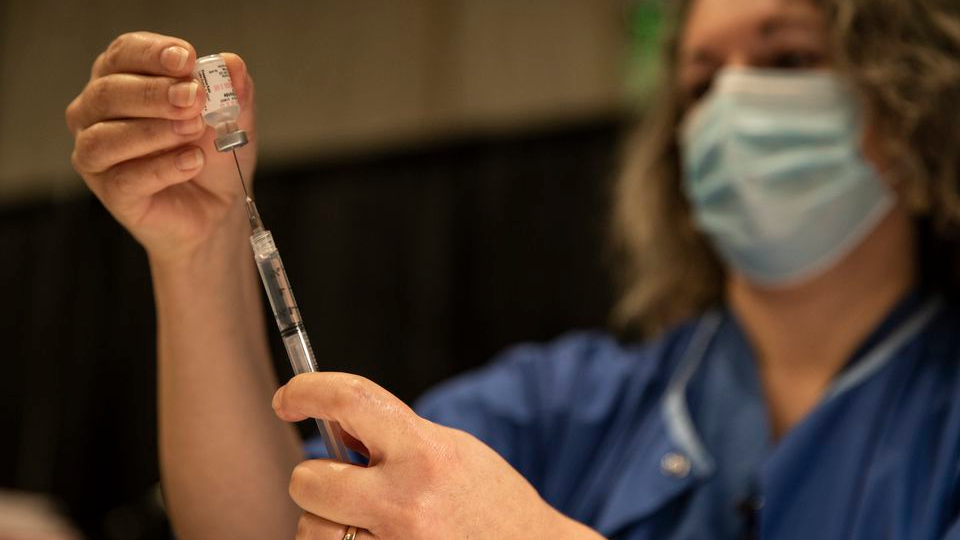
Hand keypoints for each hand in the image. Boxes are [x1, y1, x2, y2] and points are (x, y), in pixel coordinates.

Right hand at [66, 32, 256, 262]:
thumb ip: (231, 89)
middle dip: (155, 93)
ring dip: (154, 131)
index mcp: (122, 78)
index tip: (186, 59)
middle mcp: (98, 113)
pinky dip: (162, 168)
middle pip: (108, 92)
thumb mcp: (232, 115)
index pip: (123, 54)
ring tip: (194, 130)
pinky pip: (125, 178)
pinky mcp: (111, 192)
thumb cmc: (212, 152)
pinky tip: (192, 161)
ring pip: (105, 138)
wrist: (220, 204)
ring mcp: (97, 154)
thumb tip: (232, 64)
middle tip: (195, 99)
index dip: (152, 54)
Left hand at [272, 373, 603, 539]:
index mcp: (427, 452)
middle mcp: (407, 501)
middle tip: (341, 480)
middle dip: (315, 478)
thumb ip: (396, 437)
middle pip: (308, 480)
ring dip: (328, 523)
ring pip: (310, 530)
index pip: (350, 400)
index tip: (288, 397)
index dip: (307, 390)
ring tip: (369, 522)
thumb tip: (332, 426)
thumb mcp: (452, 451)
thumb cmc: (489, 502)